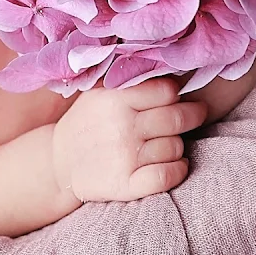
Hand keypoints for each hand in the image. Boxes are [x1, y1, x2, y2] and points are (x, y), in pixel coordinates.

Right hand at [51, 78, 206, 202]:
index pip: (166, 91)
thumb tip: (171, 69)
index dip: (175, 95)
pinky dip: (178, 170)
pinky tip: (176, 165)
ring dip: (178, 146)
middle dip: (193, 116)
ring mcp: (124, 157)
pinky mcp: (126, 185)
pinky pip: (168, 175)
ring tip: (168, 143)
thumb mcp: (99, 94)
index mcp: (115, 99)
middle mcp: (121, 126)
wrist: (58, 163)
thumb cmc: (87, 123)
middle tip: (196, 115)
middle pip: (176, 118)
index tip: (175, 99)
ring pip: (175, 147)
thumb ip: (129, 83)